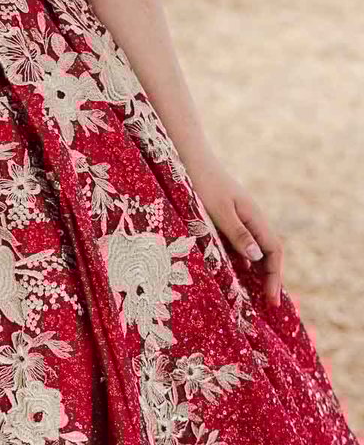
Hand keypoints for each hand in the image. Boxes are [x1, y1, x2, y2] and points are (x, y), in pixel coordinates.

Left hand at [188, 155, 283, 306]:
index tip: (271, 301)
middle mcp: (249, 217)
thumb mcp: (218, 210)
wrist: (186, 155)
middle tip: (264, 306)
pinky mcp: (224, 217)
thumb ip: (237, 232)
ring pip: (252, 249)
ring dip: (255, 272)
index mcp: (253, 215)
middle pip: (267, 252)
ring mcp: (238, 217)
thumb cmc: (201, 181)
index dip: (275, 276)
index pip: (273, 250)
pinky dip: (240, 261)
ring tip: (251, 297)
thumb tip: (257, 257)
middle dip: (268, 278)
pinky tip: (232, 274)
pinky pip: (237, 243)